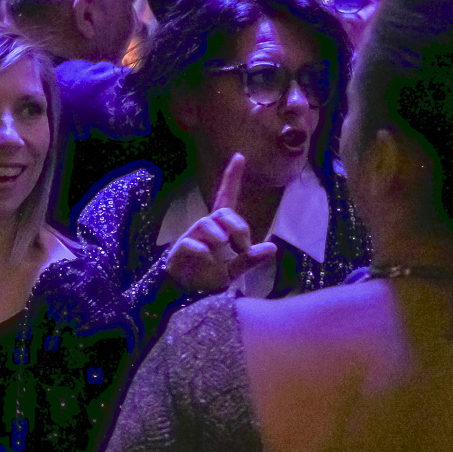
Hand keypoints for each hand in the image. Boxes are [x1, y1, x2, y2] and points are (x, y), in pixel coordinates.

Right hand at [163, 153, 276, 294]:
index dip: (232, 177)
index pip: (226, 198)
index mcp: (220, 229)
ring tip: (224, 251)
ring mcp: (191, 237)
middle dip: (238, 227)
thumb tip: (272, 248)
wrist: (184, 295)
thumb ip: (251, 260)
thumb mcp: (234, 271)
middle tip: (243, 247)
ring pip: (207, 223)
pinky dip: (203, 251)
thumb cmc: (208, 278)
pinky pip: (193, 243)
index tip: (240, 156)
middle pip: (223, 212)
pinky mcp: (180, 250)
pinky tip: (207, 259)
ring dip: (220, 236)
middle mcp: (205, 228)